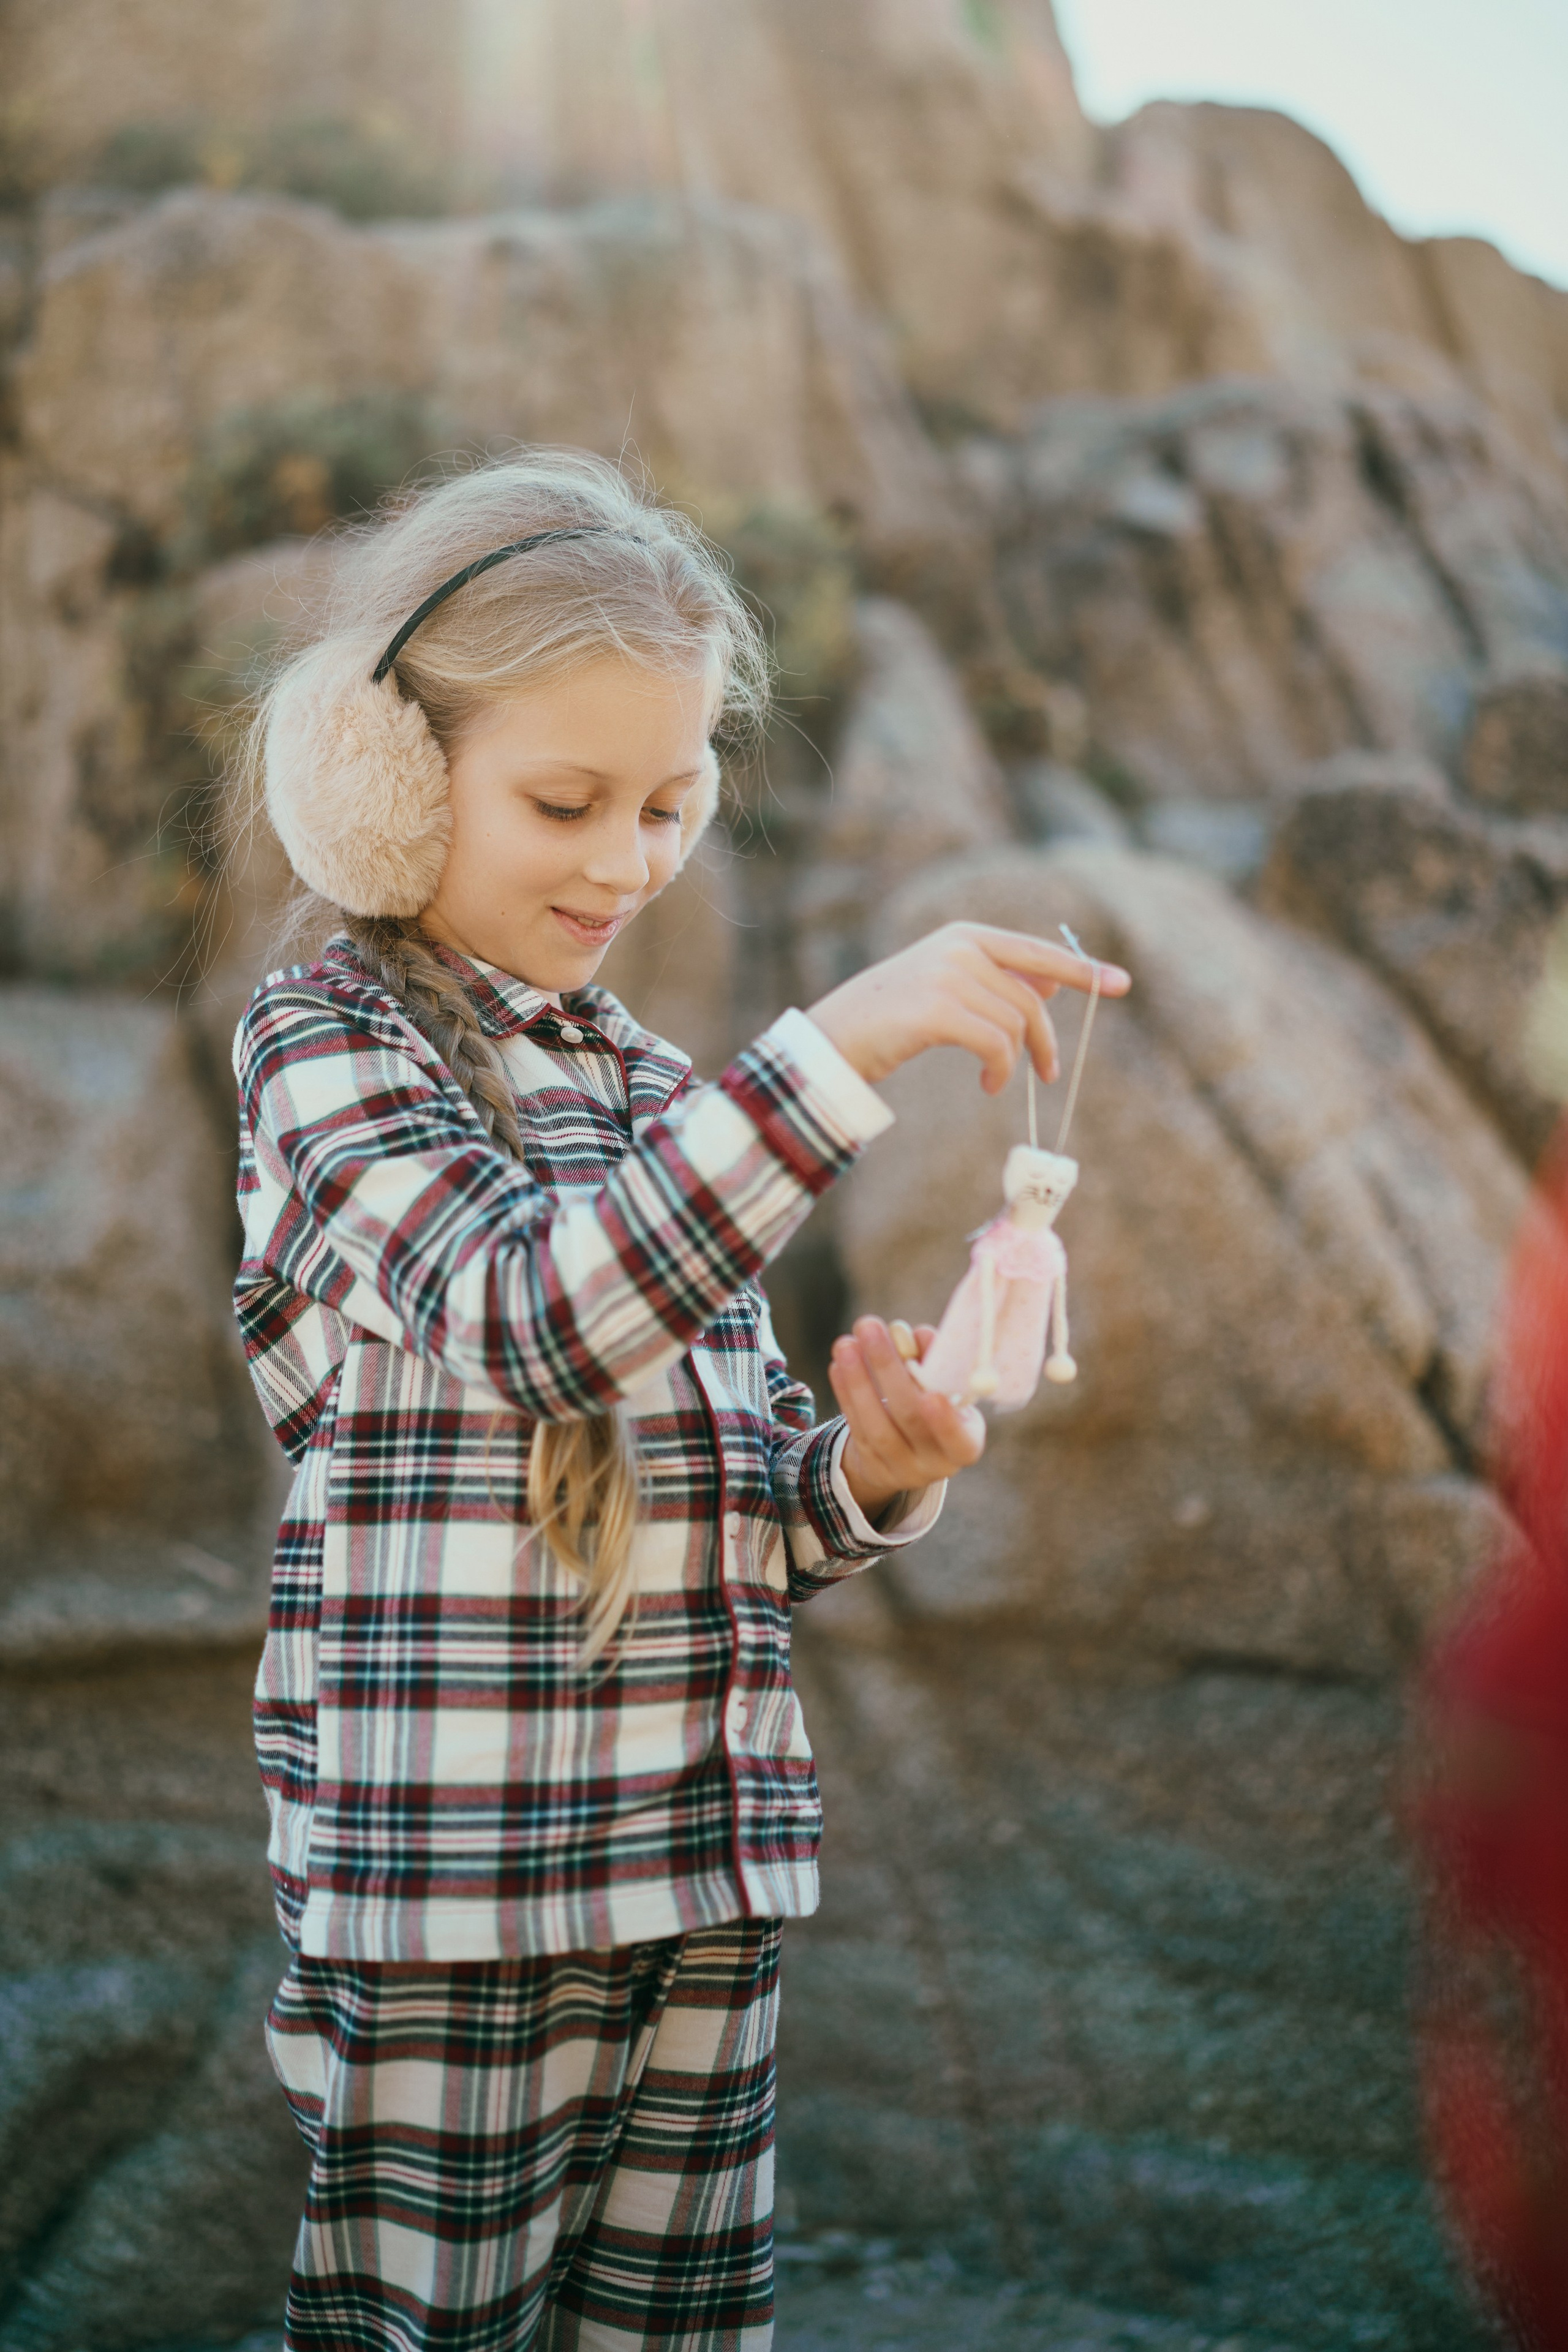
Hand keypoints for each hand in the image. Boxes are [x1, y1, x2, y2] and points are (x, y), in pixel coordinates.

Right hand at [806, 921, 1129, 1094]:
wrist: (835, 1037)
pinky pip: (996, 1043)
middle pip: (1031, 998)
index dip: (1082, 969)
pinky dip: (1000, 1070)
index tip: (1119, 983)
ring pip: (1015, 1024)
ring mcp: (948, 974)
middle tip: (1049, 1073)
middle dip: (1045, 1040)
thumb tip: (1050, 988)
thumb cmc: (892, 1019)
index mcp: (966, 934)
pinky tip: (988, 1084)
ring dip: (1015, 1062)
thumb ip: (995, 984)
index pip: (1038, 951)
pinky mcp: (938, 1008)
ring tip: (997, 1083)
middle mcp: (960, 947)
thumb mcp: (947, 991)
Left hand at [828, 1315, 986, 1519]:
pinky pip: (857, 1427)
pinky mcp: (872, 1466)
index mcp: (966, 1444)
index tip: (932, 1396)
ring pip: (877, 1425)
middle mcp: (935, 1463)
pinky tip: (839, 1365)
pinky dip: (847, 1393)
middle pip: (910, 1419)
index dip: (946, 1422)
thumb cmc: (940, 1406)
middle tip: (870, 1327)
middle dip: (888, 1369)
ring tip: (846, 1343)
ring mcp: (901, 1469)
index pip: (959, 1440)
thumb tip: (918, 1335)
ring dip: (859, 1380)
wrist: (915, 1452)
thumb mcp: (949, 1390)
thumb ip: (938, 1363)